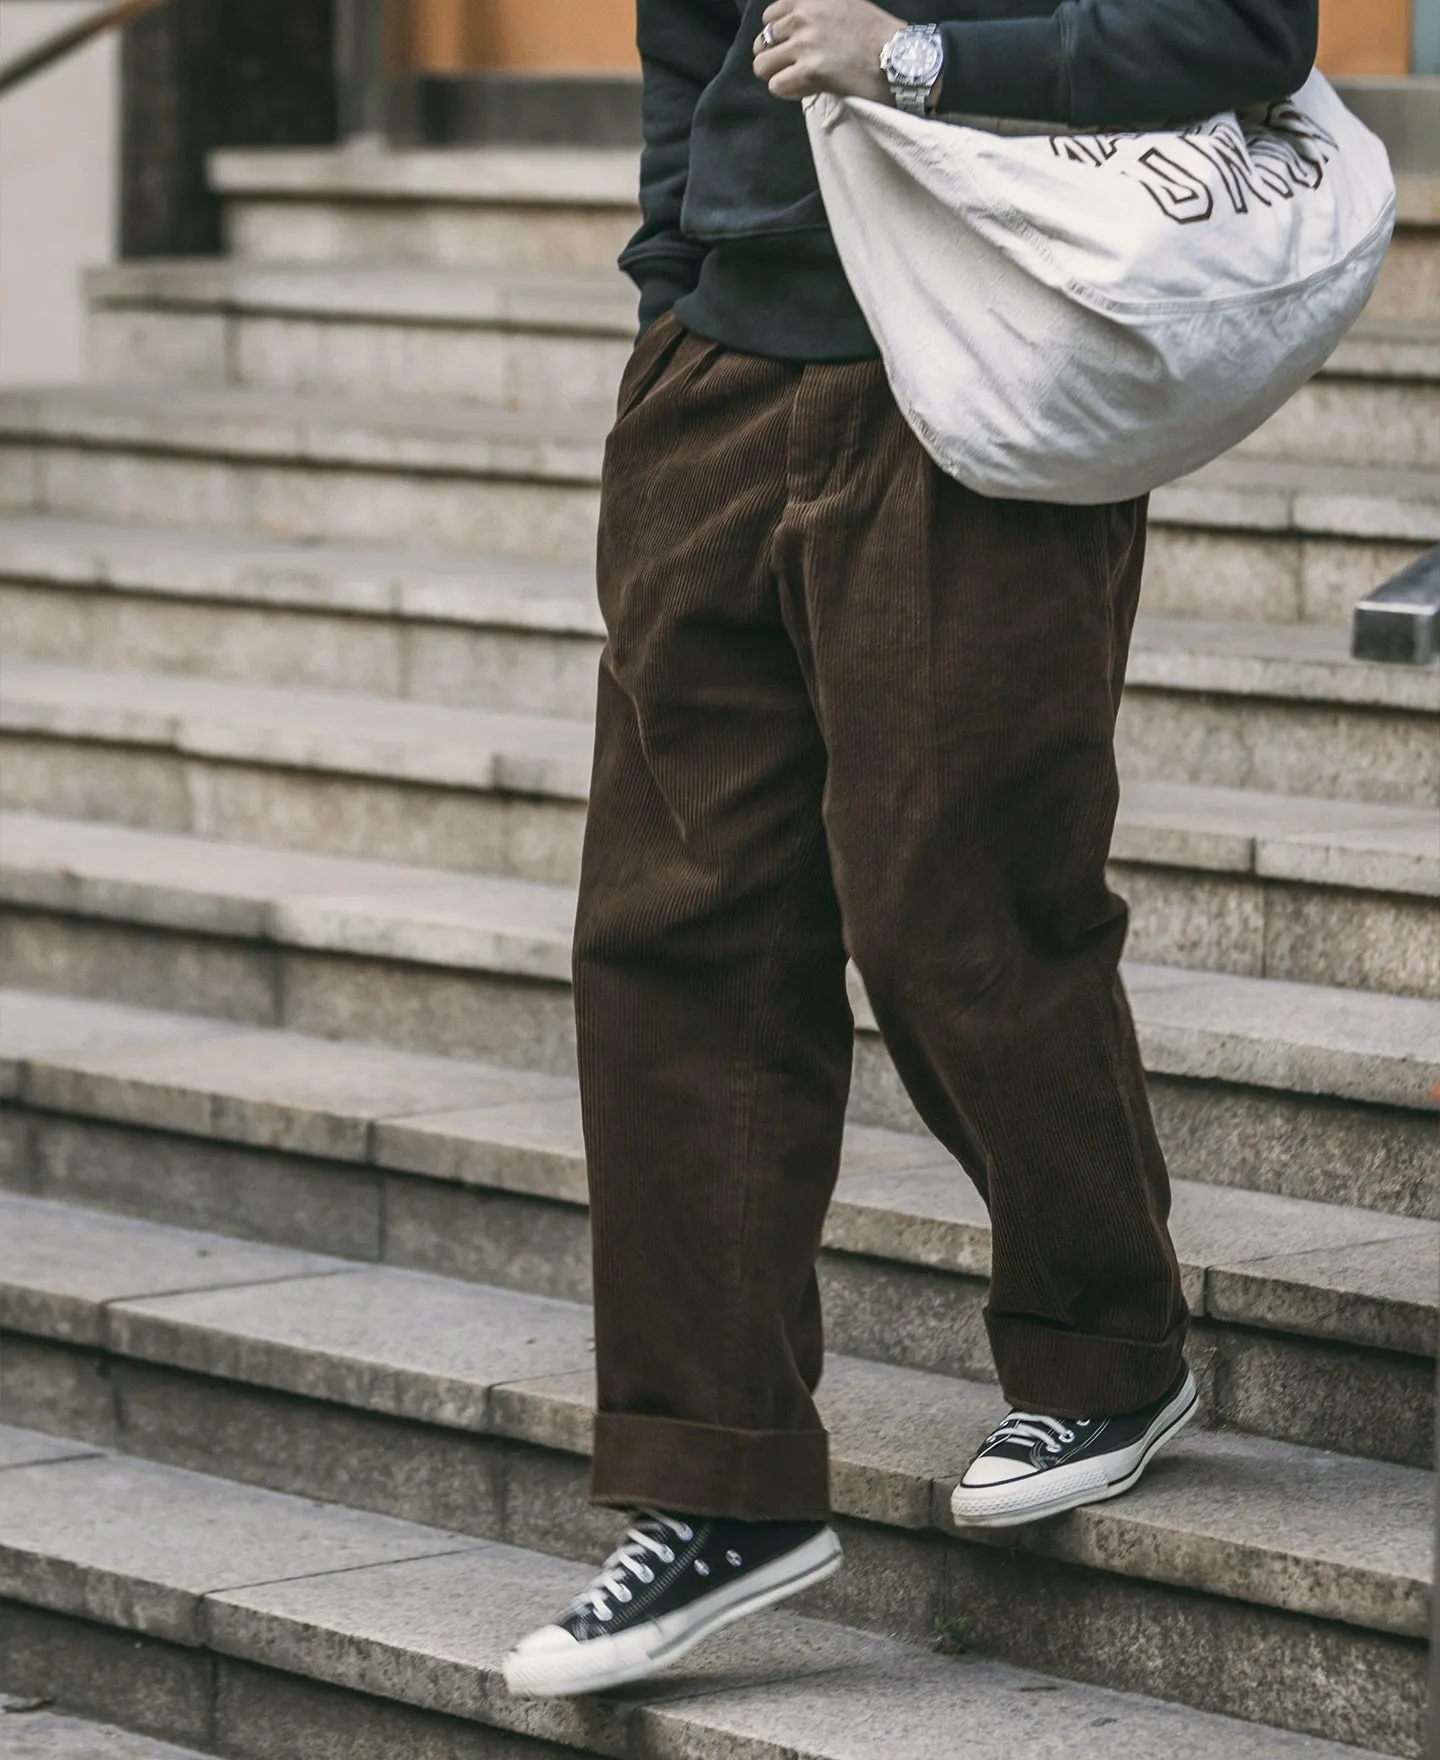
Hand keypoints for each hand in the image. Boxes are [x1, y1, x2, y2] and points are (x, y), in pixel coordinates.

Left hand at [752, 0, 904, 104]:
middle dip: (775, 57)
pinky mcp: (809, 70)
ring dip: (778, 76)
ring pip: (763, 66)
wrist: (901, 57)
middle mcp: (804, 15)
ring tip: (800, 80)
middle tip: (794, 68)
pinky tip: (808, 89)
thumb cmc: (878, 36)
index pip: (770, 15)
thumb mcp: (846, 4)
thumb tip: (795, 29)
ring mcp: (805, 42)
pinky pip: (777, 86)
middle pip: (762, 42)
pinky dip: (789, 92)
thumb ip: (818, 11)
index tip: (792, 48)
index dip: (779, 36)